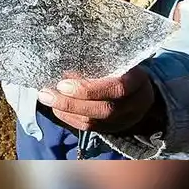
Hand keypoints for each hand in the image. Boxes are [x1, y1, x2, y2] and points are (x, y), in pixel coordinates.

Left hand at [37, 68, 155, 132]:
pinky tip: (56, 109)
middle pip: (103, 109)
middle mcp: (135, 104)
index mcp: (138, 81)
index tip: (62, 83)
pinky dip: (70, 119)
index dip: (88, 89)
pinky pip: (91, 129)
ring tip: (47, 99)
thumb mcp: (116, 59)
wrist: (142, 88)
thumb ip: (96, 63)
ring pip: (95, 123)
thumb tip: (65, 69)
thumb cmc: (124, 67)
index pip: (117, 88)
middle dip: (71, 103)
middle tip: (46, 94)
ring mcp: (126, 119)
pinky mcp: (115, 129)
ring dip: (66, 112)